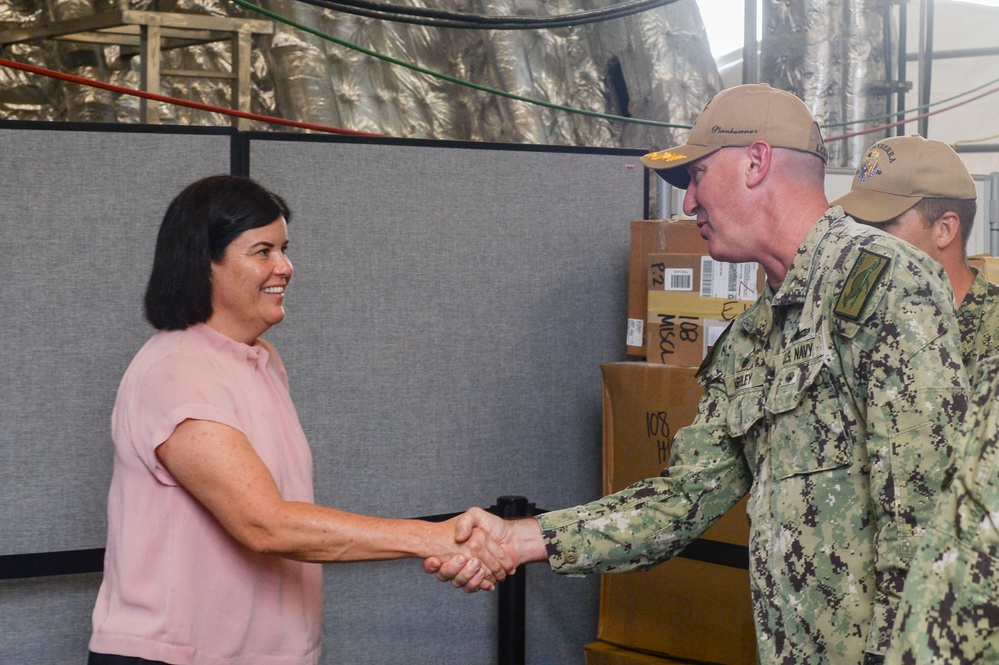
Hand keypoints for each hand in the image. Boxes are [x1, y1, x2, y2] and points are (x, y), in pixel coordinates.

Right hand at [424, 507, 543, 591]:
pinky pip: (473, 587)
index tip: (434, 560)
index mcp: (452, 548)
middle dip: (451, 569)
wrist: (512, 538)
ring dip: (466, 575)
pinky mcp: (479, 580)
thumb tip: (458, 537)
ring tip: (477, 566)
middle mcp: (457, 562)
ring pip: (458, 582)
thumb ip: (465, 521)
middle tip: (462, 558)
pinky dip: (478, 583)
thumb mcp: (476, 515)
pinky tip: (484, 576)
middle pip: (445, 574)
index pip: (434, 561)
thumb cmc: (493, 526)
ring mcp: (467, 572)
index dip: (430, 564)